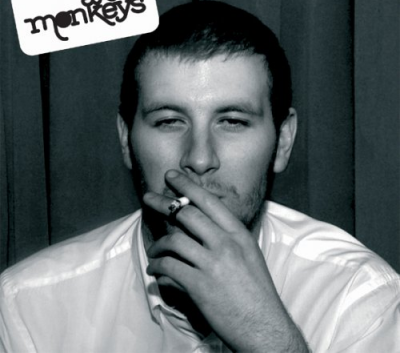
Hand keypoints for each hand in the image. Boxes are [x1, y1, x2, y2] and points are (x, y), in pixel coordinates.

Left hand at [143, 170, 308, 351]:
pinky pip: (169, 268)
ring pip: (174, 240)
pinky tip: (156, 272)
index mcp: (238, 234)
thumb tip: (200, 230)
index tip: (172, 176)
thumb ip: (226, 238)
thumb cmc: (256, 291)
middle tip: (149, 197)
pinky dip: (158, 268)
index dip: (188, 186)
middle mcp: (226, 244)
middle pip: (187, 214)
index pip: (209, 202)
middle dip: (164, 202)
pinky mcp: (200, 285)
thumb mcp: (248, 255)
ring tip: (154, 252)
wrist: (265, 325)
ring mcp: (212, 264)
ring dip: (158, 245)